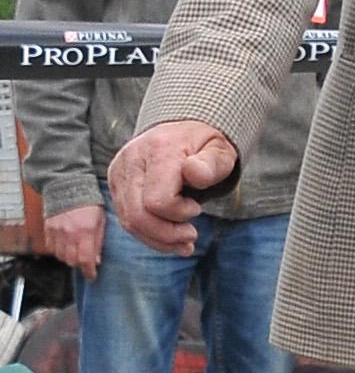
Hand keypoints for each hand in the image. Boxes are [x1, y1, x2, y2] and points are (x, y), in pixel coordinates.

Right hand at [39, 206, 103, 278]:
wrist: (68, 188)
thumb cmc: (89, 205)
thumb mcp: (100, 222)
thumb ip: (98, 242)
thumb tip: (96, 261)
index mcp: (85, 232)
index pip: (85, 259)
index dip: (89, 271)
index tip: (92, 276)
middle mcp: (69, 234)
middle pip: (71, 260)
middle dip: (79, 264)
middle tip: (85, 261)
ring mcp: (56, 232)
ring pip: (60, 256)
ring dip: (69, 258)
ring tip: (75, 252)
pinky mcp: (47, 229)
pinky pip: (51, 248)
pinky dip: (58, 251)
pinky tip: (65, 246)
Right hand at [107, 122, 237, 252]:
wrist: (181, 130)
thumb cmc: (205, 145)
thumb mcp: (220, 150)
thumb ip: (212, 164)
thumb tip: (194, 172)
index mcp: (159, 150)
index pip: (158, 201)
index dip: (179, 213)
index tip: (197, 208)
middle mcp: (131, 160)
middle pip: (138, 215)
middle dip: (167, 234)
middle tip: (191, 236)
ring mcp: (119, 172)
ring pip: (129, 221)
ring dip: (158, 239)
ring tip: (184, 243)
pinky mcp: (115, 184)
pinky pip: (126, 219)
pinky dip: (148, 234)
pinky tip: (169, 238)